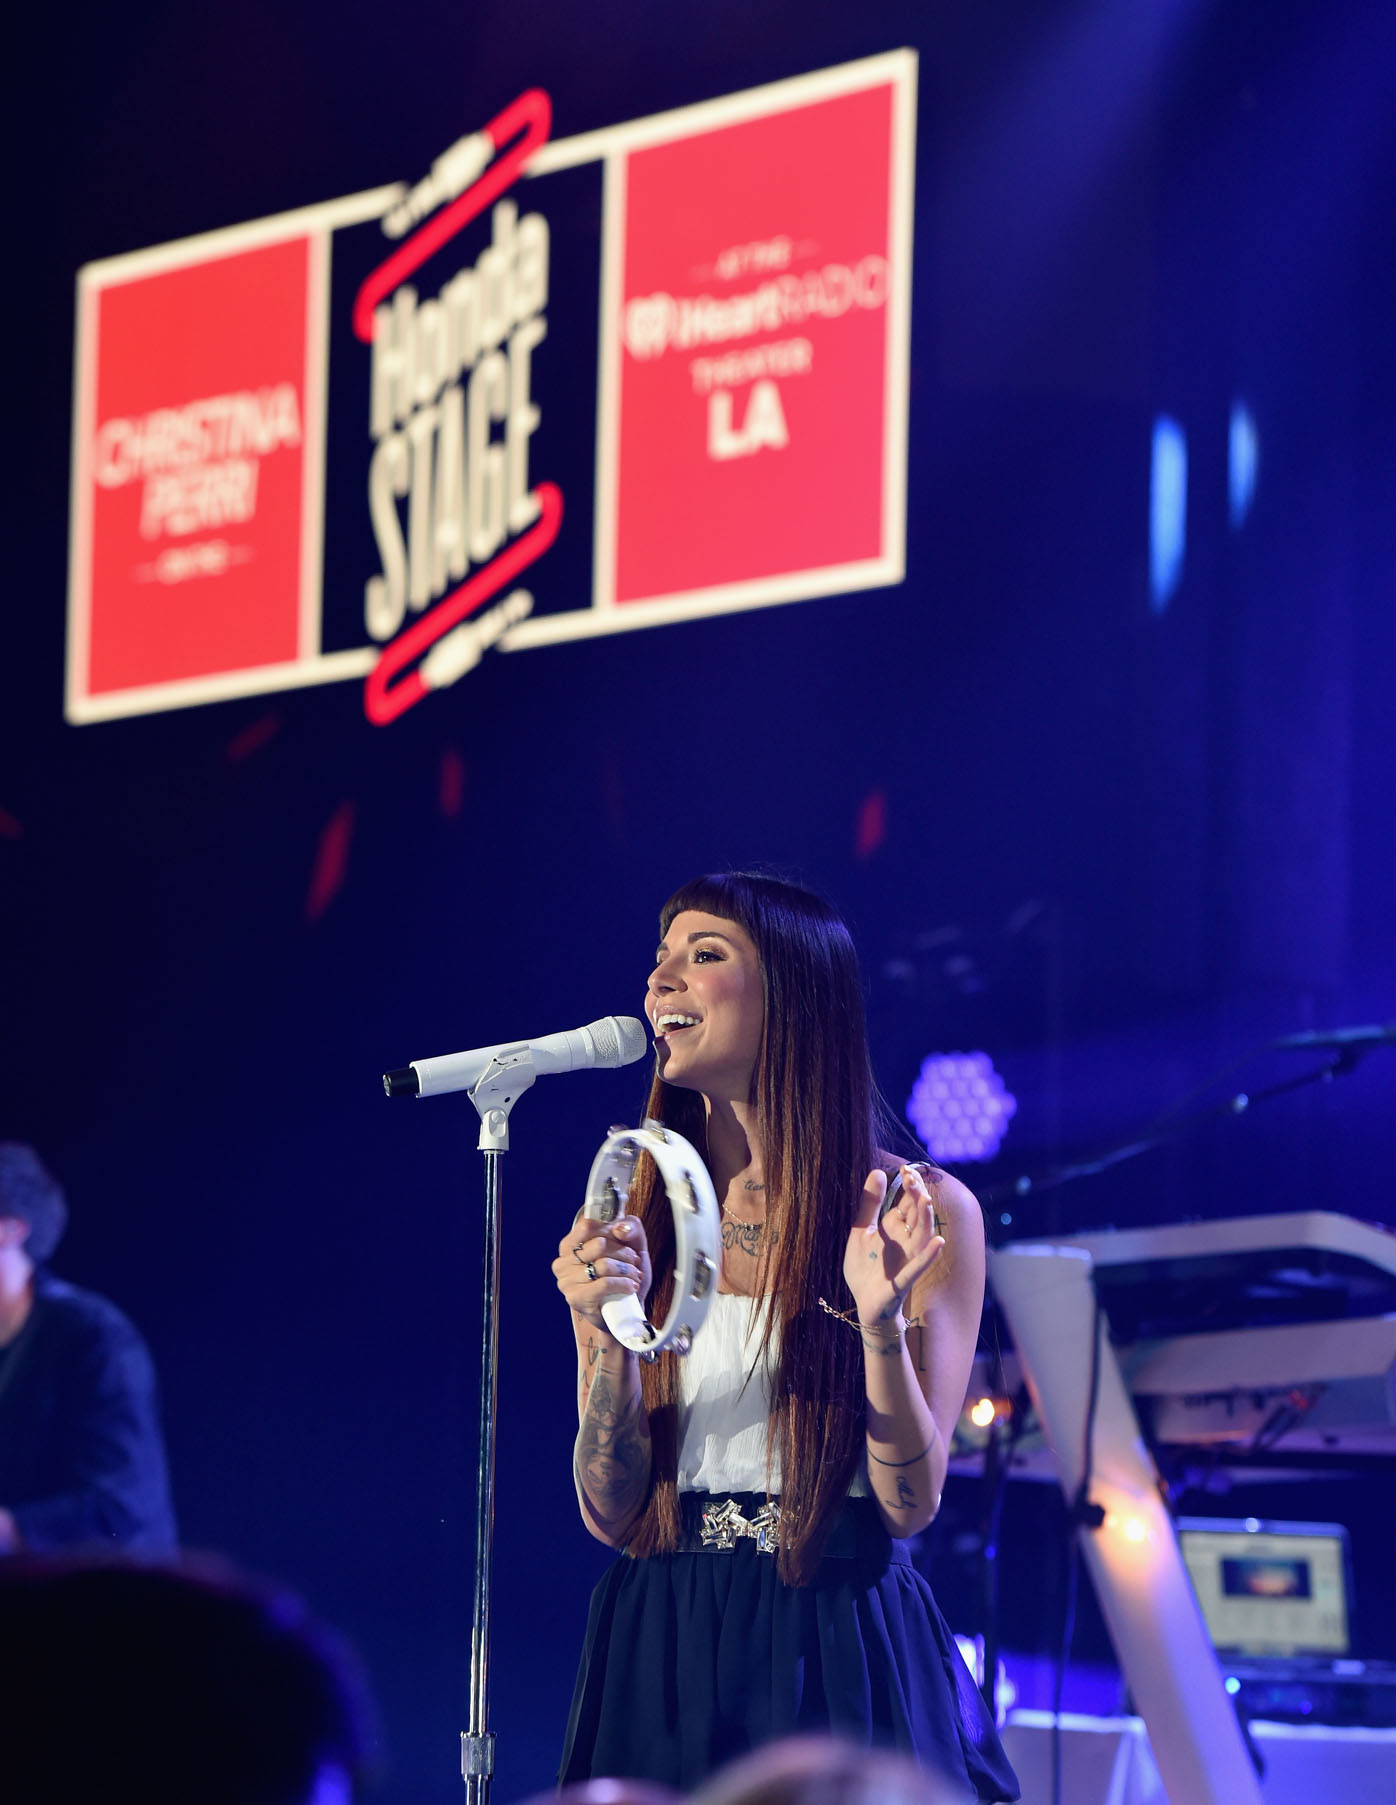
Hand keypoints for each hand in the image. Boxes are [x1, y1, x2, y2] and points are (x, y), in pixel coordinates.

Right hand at [552, 1212, 650, 1331]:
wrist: (624, 1312)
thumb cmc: (624, 1275)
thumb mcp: (633, 1245)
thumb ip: (630, 1228)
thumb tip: (620, 1228)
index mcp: (570, 1244)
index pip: (587, 1225)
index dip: (610, 1230)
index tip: (624, 1241)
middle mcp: (563, 1261)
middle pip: (599, 1244)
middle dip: (624, 1253)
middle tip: (634, 1262)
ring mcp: (566, 1281)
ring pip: (603, 1265)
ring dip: (627, 1270)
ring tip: (634, 1276)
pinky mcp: (576, 1298)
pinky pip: (604, 1284)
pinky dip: (622, 1284)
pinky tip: (630, 1287)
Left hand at [842, 1166, 945, 1327]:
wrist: (862, 1303)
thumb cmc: (864, 1267)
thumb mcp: (861, 1230)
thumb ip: (870, 1203)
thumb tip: (877, 1172)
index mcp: (896, 1228)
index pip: (909, 1202)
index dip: (910, 1186)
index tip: (906, 1168)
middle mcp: (906, 1242)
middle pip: (918, 1215)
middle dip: (917, 1196)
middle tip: (913, 1178)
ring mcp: (907, 1260)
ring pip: (922, 1237)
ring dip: (926, 1219)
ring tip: (926, 1200)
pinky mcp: (902, 1281)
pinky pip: (918, 1267)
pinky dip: (928, 1255)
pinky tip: (939, 1242)